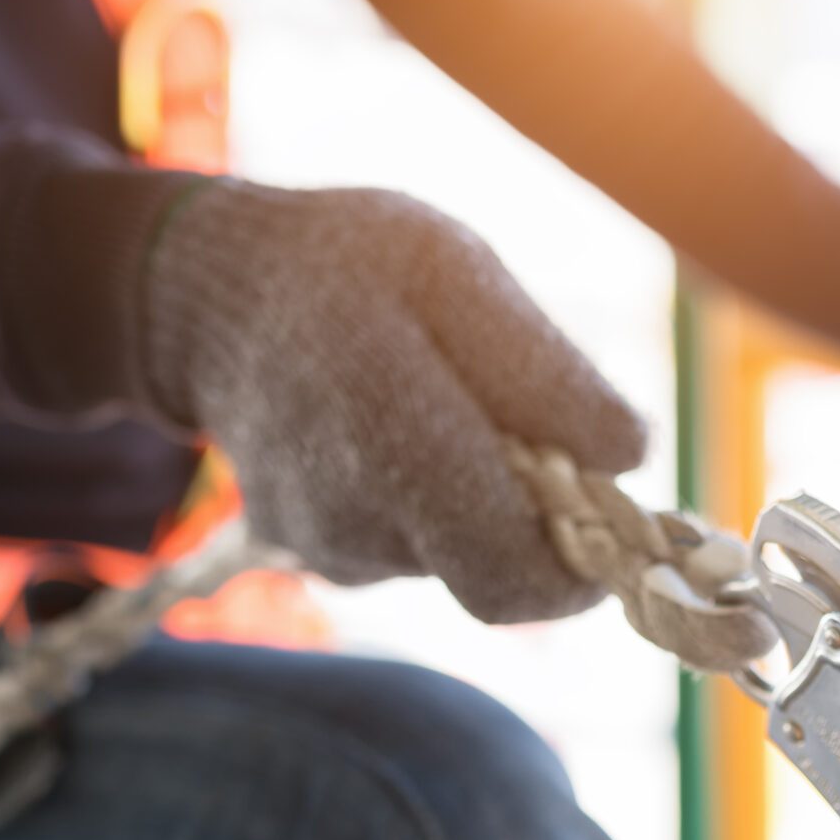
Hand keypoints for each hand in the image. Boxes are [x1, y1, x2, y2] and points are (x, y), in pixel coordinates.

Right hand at [142, 180, 645, 622]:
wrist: (209, 296)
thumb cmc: (351, 266)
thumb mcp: (454, 270)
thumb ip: (543, 369)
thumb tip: (630, 455)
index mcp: (391, 433)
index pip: (510, 573)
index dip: (582, 562)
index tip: (608, 499)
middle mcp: (353, 515)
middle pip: (494, 574)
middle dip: (538, 522)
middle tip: (538, 440)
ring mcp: (329, 548)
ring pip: (454, 556)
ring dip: (478, 499)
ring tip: (442, 403)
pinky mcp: (318, 555)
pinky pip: (411, 546)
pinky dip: (432, 501)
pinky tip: (396, 429)